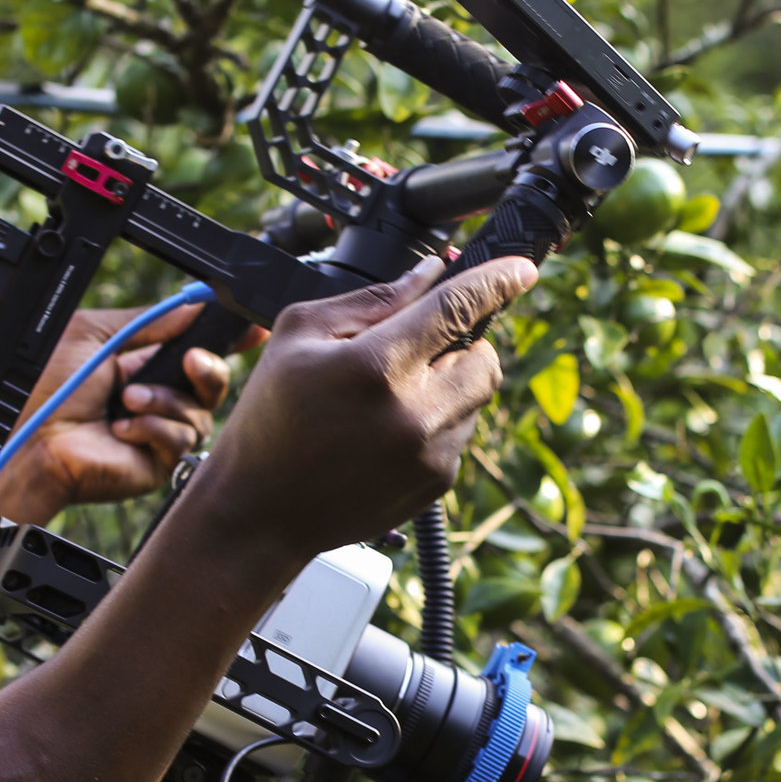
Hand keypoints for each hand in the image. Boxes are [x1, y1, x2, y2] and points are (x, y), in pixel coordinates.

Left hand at [0, 303, 264, 525]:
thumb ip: (148, 321)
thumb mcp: (95, 333)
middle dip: (209, 367)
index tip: (251, 330)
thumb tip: (192, 306)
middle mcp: (155, 400)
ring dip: (163, 400)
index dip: (225, 340)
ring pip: (200, 411)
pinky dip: (154, 427)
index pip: (193, 350)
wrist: (33, 440)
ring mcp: (158, 433)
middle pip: (210, 382)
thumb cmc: (47, 389)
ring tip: (126, 401)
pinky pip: (182, 439)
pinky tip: (123, 430)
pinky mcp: (159, 464)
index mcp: (141, 366)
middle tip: (192, 362)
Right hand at [188, 254, 537, 559]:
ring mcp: (431, 455)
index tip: (520, 269)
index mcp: (376, 367)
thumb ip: (372, 301)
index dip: (497, 281)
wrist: (260, 512)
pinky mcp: (436, 484)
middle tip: (418, 347)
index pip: (458, 309)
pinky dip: (436, 420)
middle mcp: (414, 414)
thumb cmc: (270, 419)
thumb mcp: (300, 337)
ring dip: (448, 383)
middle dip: (464, 343)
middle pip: (485, 359)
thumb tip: (429, 275)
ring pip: (476, 398)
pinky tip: (384, 431)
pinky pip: (459, 433)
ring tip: (386, 397)